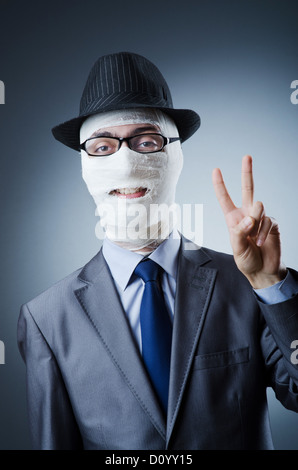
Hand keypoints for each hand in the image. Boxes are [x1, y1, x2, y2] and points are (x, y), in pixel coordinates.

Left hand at [212, 155, 286, 288]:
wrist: (263, 271)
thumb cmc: (247, 260)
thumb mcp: (237, 248)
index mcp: (233, 219)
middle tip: (247, 156)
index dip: (220, 185)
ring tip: (253, 237)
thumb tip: (250, 218)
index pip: (225, 198)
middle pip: (247, 189)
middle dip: (247, 172)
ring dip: (255, 222)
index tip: (215, 170)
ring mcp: (260, 218)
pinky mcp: (272, 224)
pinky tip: (261, 242)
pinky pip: (268, 221)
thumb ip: (240, 232)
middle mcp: (247, 215)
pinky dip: (263, 232)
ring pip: (258, 207)